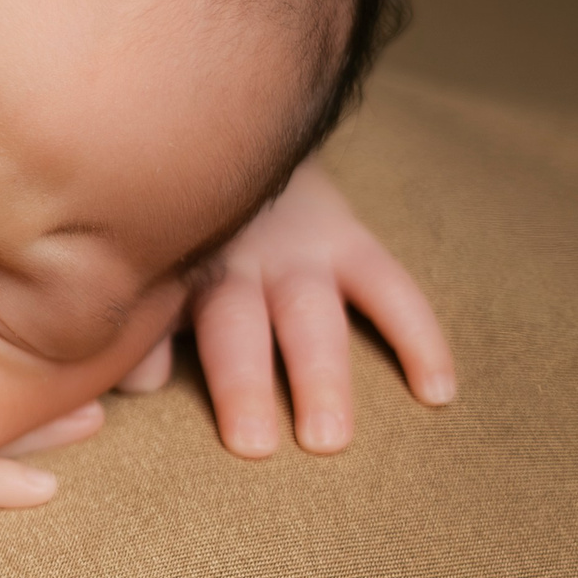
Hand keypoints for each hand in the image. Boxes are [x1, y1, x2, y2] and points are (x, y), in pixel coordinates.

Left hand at [114, 160, 454, 456]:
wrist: (234, 131)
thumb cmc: (180, 226)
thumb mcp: (149, 263)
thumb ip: (139, 324)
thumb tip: (141, 383)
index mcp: (174, 268)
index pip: (157, 319)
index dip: (149, 357)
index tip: (147, 394)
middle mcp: (236, 257)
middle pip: (238, 324)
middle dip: (243, 382)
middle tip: (253, 446)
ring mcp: (299, 248)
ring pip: (310, 316)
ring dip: (319, 377)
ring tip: (330, 439)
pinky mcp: (350, 239)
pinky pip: (392, 290)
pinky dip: (417, 338)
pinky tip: (438, 393)